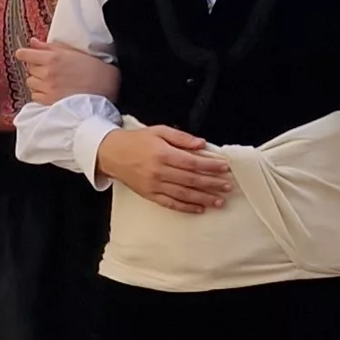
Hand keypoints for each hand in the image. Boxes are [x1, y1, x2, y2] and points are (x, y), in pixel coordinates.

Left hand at [23, 39, 118, 105]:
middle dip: (37, 68)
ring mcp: (48, 88)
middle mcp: (47, 73)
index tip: (27, 55)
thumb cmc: (90, 67)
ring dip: (38, 81)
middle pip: (29, 69)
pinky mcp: (50, 102)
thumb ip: (49, 47)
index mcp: (52, 58)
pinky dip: (40, 93)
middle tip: (51, 69)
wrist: (105, 86)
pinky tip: (52, 91)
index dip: (25, 54)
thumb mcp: (70, 52)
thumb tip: (32, 42)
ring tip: (52, 81)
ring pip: (30, 82)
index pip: (24, 55)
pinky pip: (35, 96)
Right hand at [95, 125, 231, 213]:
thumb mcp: (159, 131)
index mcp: (163, 154)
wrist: (111, 154)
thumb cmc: (136, 141)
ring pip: (184, 194)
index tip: (224, 168)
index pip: (193, 162)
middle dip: (212, 184)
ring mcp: (154, 185)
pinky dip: (186, 207)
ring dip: (204, 198)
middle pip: (191, 180)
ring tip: (219, 201)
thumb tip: (202, 144)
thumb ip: (181, 138)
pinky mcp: (150, 195)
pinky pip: (171, 203)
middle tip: (228, 186)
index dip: (211, 166)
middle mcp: (159, 171)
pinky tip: (199, 209)